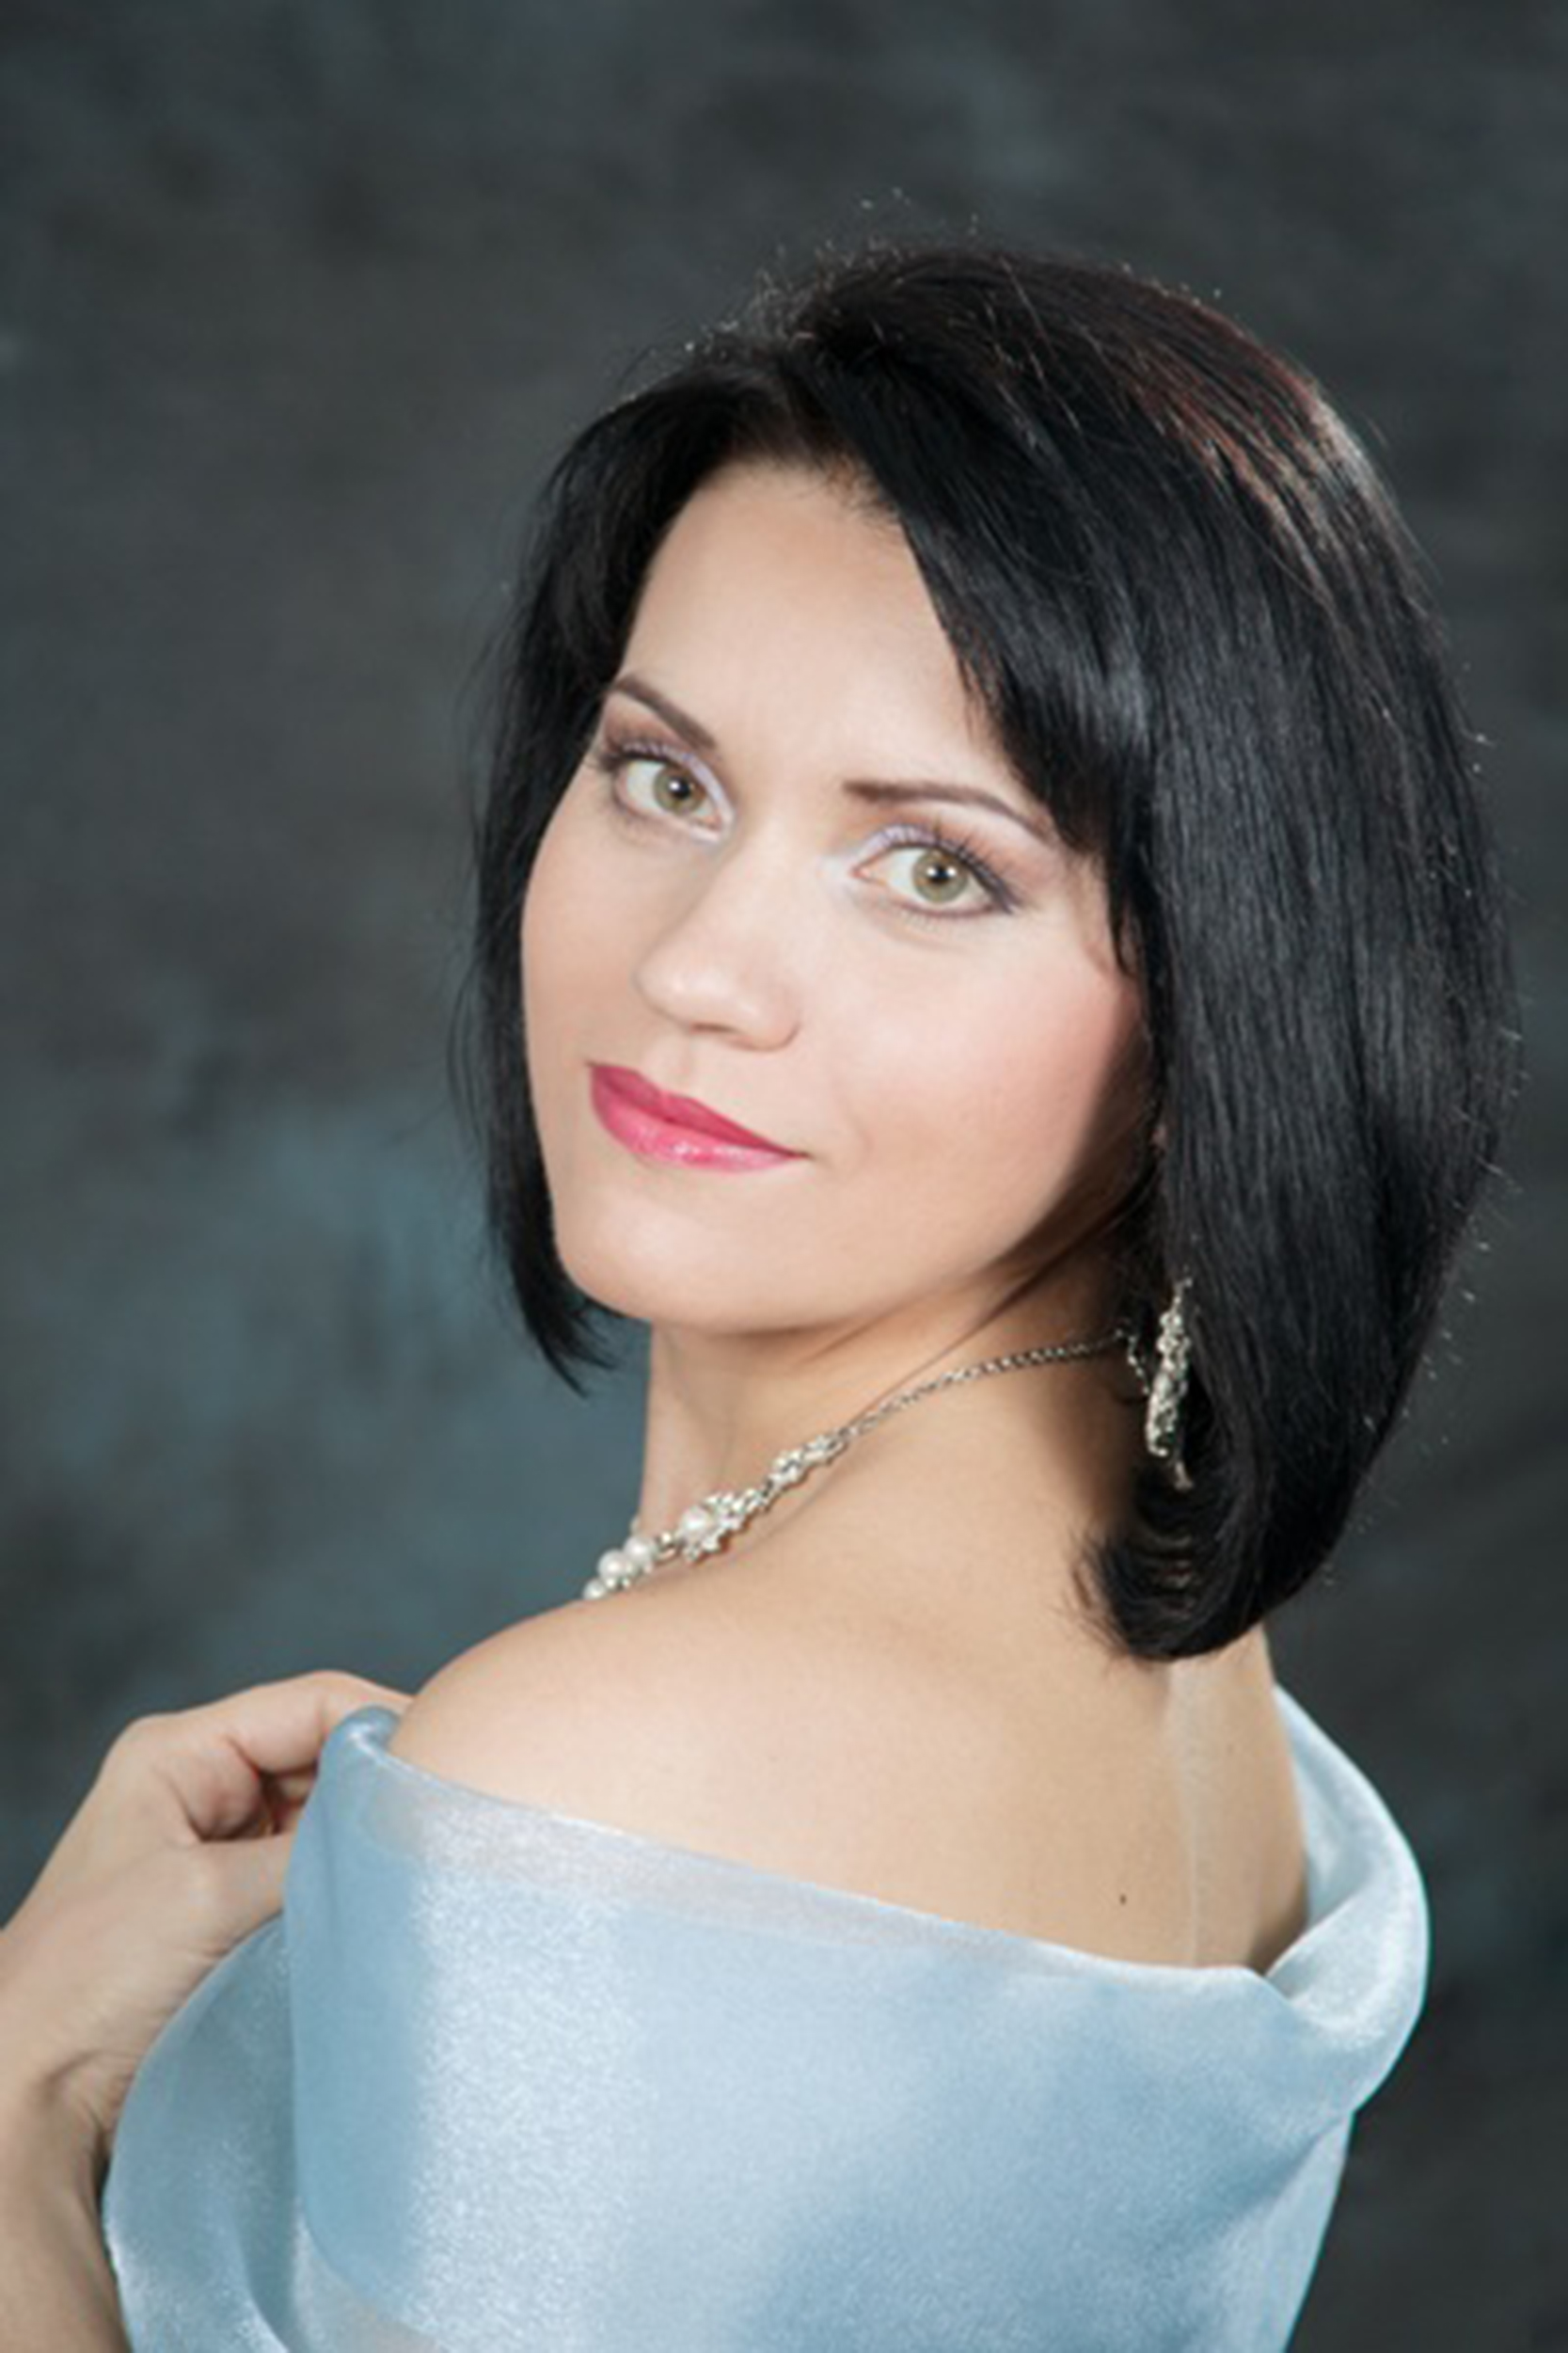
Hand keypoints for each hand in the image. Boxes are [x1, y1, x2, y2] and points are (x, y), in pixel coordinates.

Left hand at [0, 1670, 405, 2164]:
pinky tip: (380, 1913)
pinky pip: (315, 1880)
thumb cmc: (88, 1982)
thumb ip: (316, 1848)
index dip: (387, 1723)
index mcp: (179, 1752)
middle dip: (379, 1792)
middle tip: (446, 1825)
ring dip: (364, 1850)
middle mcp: (202, 1788)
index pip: (313, 1704)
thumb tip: (414, 1823)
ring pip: (327, 1823)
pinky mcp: (236, 1913)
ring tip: (416, 1873)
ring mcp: (220, 1852)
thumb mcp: (210, 1894)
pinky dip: (348, 1893)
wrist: (30, 2098)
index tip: (455, 1764)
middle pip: (326, 1759)